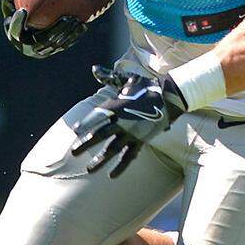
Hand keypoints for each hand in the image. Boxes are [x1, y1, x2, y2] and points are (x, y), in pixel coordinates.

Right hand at [0, 0, 86, 58]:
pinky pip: (64, 45)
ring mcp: (40, 51)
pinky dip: (74, 36)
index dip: (18, 21)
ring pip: (56, 43)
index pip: (15, 30)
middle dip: (56, 28)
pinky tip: (82, 26)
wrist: (29, 31)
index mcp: (15, 35)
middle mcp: (26, 46)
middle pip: (42, 39)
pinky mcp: (51, 51)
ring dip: (67, 32)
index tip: (24, 10)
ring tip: (76, 20)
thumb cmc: (21, 14)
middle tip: (66, 17)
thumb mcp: (12, 7)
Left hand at [70, 68, 187, 177]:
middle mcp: (123, 121)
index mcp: (117, 106)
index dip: (86, 123)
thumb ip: (109, 77)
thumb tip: (94, 69)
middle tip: (74, 152)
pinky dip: (121, 166)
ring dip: (100, 160)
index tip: (76, 131)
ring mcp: (133, 133)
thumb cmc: (147, 87)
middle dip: (86, 144)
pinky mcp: (142, 140)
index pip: (97, 116)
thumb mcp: (128, 79)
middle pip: (100, 134)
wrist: (170, 97)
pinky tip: (112, 175)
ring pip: (113, 149)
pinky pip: (130, 156)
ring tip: (89, 170)